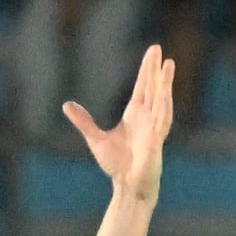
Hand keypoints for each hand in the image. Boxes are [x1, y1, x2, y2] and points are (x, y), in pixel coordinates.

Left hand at [64, 44, 173, 203]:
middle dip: (155, 69)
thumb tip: (67, 105)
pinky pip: (162, 120)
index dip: (146, 70)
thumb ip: (84, 122)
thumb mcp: (96, 139)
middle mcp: (147, 118)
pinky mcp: (156, 141)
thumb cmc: (117, 165)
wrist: (127, 187)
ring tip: (169, 64)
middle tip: (157, 48)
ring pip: (161, 100)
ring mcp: (154, 128)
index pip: (143, 87)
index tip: (152, 52)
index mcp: (135, 115)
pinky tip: (165, 92)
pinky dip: (164, 105)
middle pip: (153, 88)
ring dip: (165, 83)